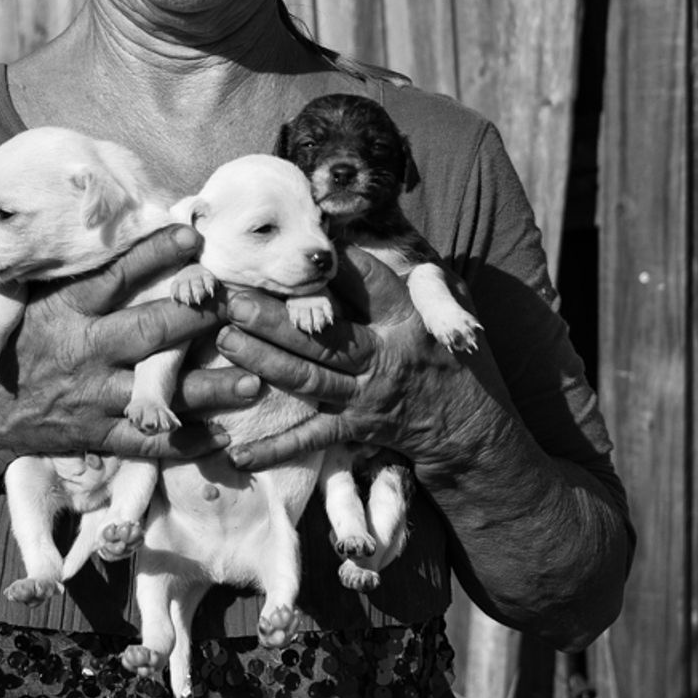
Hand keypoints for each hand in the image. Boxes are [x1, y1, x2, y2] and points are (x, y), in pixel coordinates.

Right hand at [0, 224, 260, 464]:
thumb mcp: (8, 297)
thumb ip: (39, 263)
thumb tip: (61, 218)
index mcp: (64, 309)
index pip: (116, 274)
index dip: (156, 254)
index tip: (193, 236)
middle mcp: (83, 351)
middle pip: (150, 330)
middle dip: (198, 317)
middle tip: (242, 305)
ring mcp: (92, 398)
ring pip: (159, 392)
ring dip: (209, 388)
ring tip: (254, 380)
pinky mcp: (96, 435)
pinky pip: (146, 442)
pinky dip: (184, 443)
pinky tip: (222, 437)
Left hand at [207, 248, 510, 475]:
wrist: (474, 431)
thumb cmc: (457, 359)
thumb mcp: (454, 308)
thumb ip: (422, 278)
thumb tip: (374, 245)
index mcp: (408, 319)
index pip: (368, 283)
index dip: (333, 264)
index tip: (297, 246)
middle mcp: (385, 356)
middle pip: (324, 335)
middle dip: (274, 318)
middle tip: (232, 299)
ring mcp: (366, 395)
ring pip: (309, 377)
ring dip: (263, 361)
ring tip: (223, 340)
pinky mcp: (356, 428)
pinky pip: (312, 438)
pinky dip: (276, 449)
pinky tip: (238, 453)